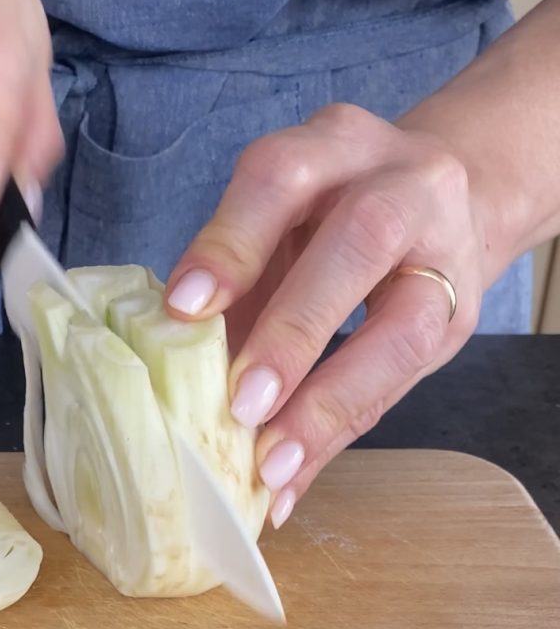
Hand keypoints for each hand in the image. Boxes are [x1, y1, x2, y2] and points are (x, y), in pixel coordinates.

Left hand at [164, 103, 485, 527]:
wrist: (437, 205)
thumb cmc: (323, 223)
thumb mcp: (275, 226)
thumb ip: (231, 283)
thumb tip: (165, 375)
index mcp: (332, 147)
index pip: (280, 178)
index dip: (231, 243)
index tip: (182, 310)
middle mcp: (402, 182)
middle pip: (361, 241)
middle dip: (295, 329)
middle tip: (241, 404)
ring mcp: (445, 251)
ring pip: (405, 324)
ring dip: (329, 401)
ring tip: (272, 463)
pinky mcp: (463, 317)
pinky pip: (404, 384)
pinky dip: (337, 437)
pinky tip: (291, 481)